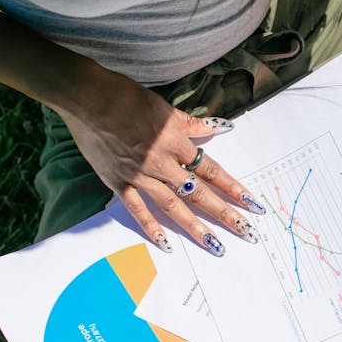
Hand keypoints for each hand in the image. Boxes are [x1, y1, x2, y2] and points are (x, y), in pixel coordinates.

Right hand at [56, 68, 264, 255]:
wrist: (88, 98)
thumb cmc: (126, 97)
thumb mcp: (166, 108)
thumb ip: (194, 124)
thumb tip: (223, 127)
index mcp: (176, 142)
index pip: (212, 170)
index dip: (234, 188)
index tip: (252, 204)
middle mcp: (162, 162)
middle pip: (199, 192)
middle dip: (225, 213)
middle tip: (246, 232)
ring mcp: (140, 175)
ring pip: (173, 206)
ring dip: (195, 227)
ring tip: (215, 245)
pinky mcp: (119, 182)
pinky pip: (137, 209)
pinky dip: (151, 227)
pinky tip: (167, 244)